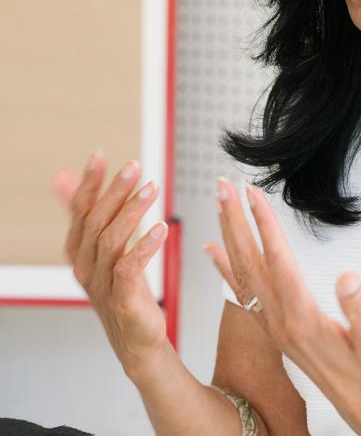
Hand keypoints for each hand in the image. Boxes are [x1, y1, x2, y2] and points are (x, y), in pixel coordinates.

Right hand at [52, 150, 168, 373]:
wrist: (137, 339)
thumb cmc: (122, 289)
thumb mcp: (103, 248)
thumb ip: (87, 213)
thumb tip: (63, 177)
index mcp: (79, 252)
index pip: (79, 211)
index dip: (88, 183)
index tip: (99, 156)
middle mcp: (86, 267)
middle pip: (95, 222)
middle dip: (114, 191)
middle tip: (134, 166)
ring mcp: (102, 284)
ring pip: (111, 241)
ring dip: (132, 211)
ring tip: (153, 188)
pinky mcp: (122, 300)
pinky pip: (129, 268)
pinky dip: (145, 246)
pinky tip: (162, 228)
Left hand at [202, 178, 360, 435]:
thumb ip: (359, 312)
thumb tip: (348, 278)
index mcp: (302, 316)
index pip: (277, 260)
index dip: (264, 225)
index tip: (252, 194)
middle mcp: (281, 318)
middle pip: (251, 261)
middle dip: (236, 220)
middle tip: (223, 186)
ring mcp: (275, 323)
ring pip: (244, 272)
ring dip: (231, 236)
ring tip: (220, 205)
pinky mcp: (277, 327)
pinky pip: (243, 292)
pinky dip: (226, 268)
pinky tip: (215, 252)